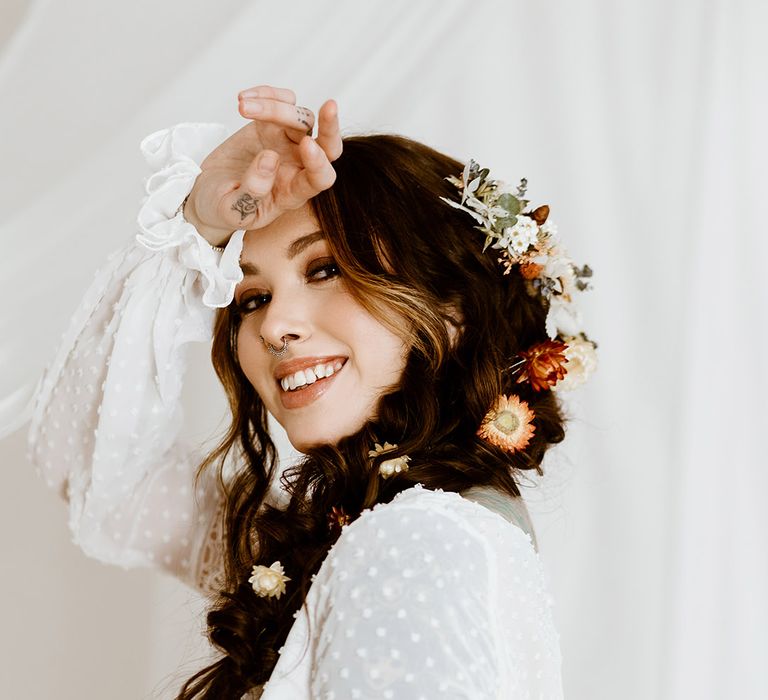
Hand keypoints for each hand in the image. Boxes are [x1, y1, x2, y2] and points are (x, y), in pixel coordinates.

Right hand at [184, 85, 341, 245]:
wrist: (210, 192)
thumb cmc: (226, 208)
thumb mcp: (233, 211)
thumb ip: (252, 191)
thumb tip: (270, 158)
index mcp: (294, 192)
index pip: (320, 178)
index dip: (319, 163)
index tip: (306, 146)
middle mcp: (298, 166)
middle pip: (327, 145)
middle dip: (331, 126)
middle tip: (329, 106)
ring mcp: (287, 143)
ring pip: (299, 117)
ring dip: (274, 107)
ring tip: (242, 107)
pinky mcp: (272, 125)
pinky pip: (283, 100)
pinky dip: (267, 93)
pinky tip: (243, 98)